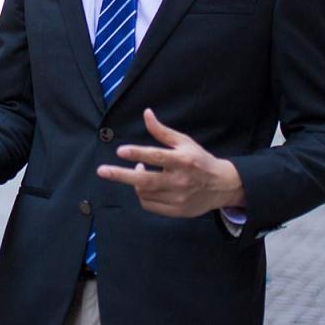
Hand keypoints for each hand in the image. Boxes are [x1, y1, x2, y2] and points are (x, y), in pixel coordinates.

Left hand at [96, 109, 244, 218]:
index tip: (120, 151)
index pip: (156, 156)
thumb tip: (146, 113)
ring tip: (137, 170)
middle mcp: (180, 180)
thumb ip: (162, 131)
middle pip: (145, 180)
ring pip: (145, 193)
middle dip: (121, 175)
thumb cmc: (199, 160)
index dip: (137, 153)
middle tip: (102, 171)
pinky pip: (150, 205)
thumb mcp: (184, 142)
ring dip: (134, 182)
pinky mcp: (177, 211)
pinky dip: (141, 195)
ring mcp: (178, 198)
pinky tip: (143, 185)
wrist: (222, 186)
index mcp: (183, 160)